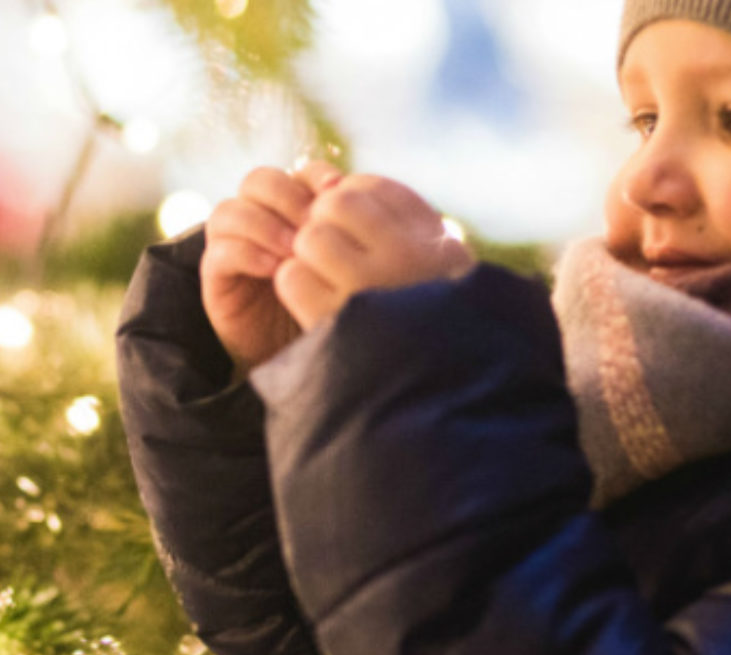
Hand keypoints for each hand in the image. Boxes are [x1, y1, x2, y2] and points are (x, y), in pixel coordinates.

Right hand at [201, 162, 343, 379]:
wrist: (302, 358)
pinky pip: (218, 251)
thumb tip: (359, 201)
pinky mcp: (216, 276)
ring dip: (263, 224)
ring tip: (293, 249)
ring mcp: (233, 245)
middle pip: (258, 181)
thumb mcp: (348, 269)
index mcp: (294, 210)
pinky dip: (245, 253)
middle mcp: (260, 221)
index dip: (315, 177)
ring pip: (229, 211)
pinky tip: (274, 269)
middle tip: (312, 223)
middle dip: (286, 196)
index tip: (338, 192)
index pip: (297, 173)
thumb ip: (351, 234)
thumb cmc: (332, 310)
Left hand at [273, 174, 475, 329]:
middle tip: (331, 252)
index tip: (354, 229)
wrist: (432, 392)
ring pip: (311, 237)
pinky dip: (294, 285)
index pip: (374, 188)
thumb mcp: (437, 268)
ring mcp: (369, 286)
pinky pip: (292, 277)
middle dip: (323, 222)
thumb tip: (336, 186)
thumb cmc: (428, 323)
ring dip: (306, 255)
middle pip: (338, 202)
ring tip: (324, 278)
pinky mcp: (334, 319)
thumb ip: (401, 225)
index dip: (351, 201)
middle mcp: (407, 255)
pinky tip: (313, 301)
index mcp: (438, 240)